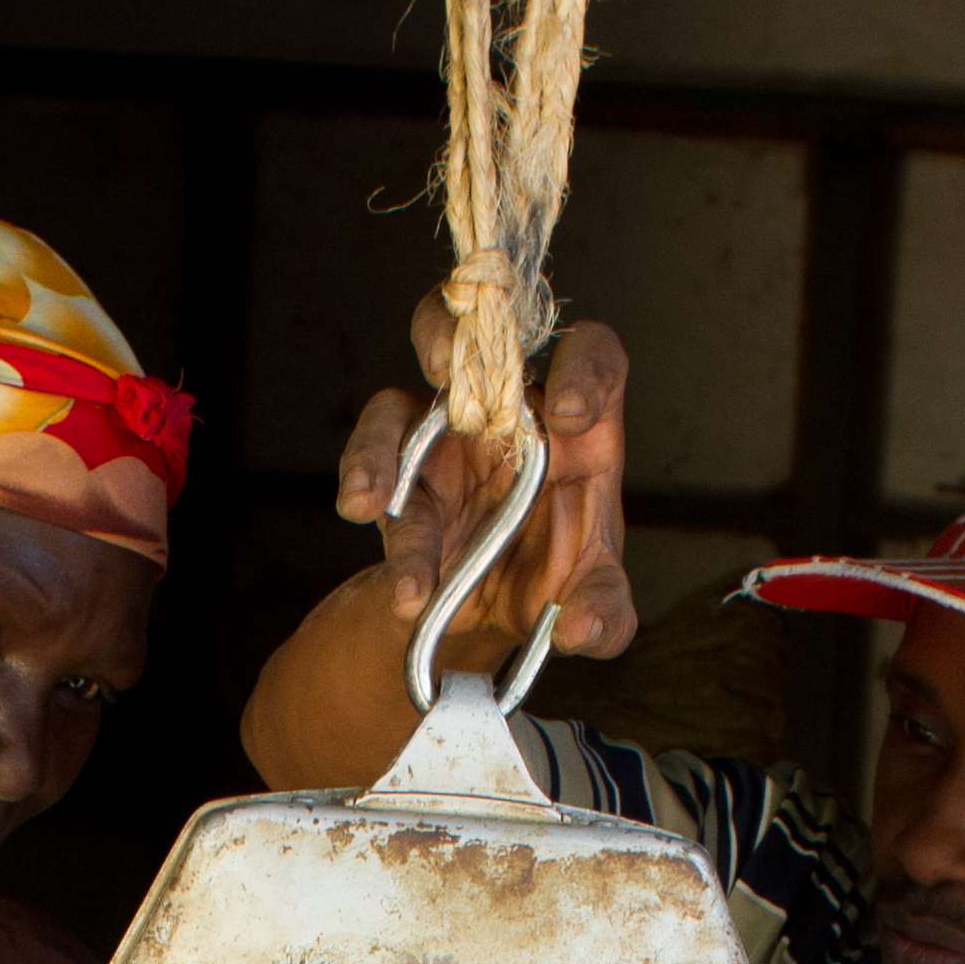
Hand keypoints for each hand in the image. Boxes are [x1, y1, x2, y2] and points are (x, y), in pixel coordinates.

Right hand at [334, 302, 633, 676]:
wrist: (489, 614)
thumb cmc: (552, 580)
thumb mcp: (593, 604)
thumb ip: (603, 614)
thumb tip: (580, 628)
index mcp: (577, 429)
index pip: (592, 359)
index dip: (584, 368)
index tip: (569, 414)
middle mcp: (511, 415)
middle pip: (485, 335)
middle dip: (463, 344)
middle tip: (450, 377)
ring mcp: (448, 436)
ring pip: (406, 401)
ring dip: (383, 442)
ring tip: (374, 501)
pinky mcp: (402, 469)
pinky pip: (373, 457)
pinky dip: (361, 482)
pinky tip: (361, 514)